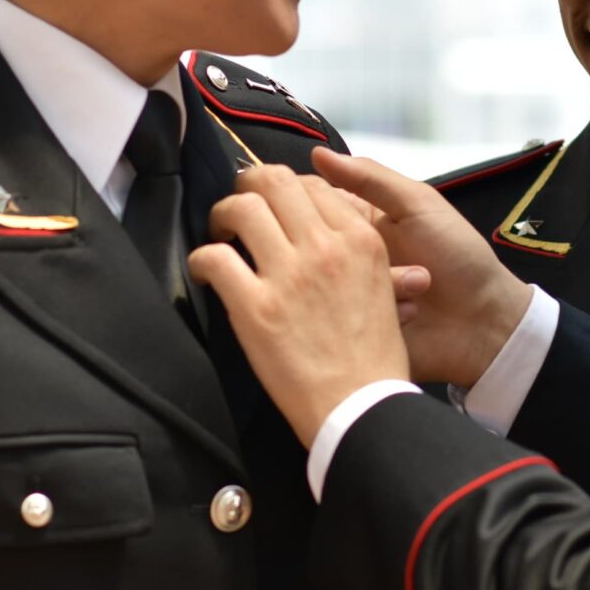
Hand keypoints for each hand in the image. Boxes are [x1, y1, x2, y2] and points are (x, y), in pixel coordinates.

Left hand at [188, 165, 410, 443]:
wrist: (361, 407)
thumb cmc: (376, 358)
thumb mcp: (387, 291)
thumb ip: (360, 257)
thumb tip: (333, 238)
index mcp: (361, 241)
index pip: (314, 185)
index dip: (287, 189)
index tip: (276, 206)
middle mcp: (325, 247)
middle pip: (275, 182)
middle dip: (249, 186)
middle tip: (241, 205)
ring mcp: (289, 275)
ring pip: (242, 209)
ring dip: (224, 214)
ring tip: (221, 233)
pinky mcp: (256, 306)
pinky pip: (215, 258)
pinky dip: (202, 259)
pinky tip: (205, 271)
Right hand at [312, 148, 536, 386]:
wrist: (484, 319)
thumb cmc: (458, 255)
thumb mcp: (418, 205)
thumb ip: (371, 179)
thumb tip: (318, 153)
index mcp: (359, 219)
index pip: (312, 200)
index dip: (302, 201)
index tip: (298, 205)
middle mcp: (348, 253)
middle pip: (309, 243)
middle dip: (330, 248)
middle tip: (377, 254)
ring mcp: (348, 292)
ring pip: (321, 282)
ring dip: (360, 283)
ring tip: (410, 284)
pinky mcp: (352, 326)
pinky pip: (337, 317)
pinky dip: (364, 314)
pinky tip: (403, 312)